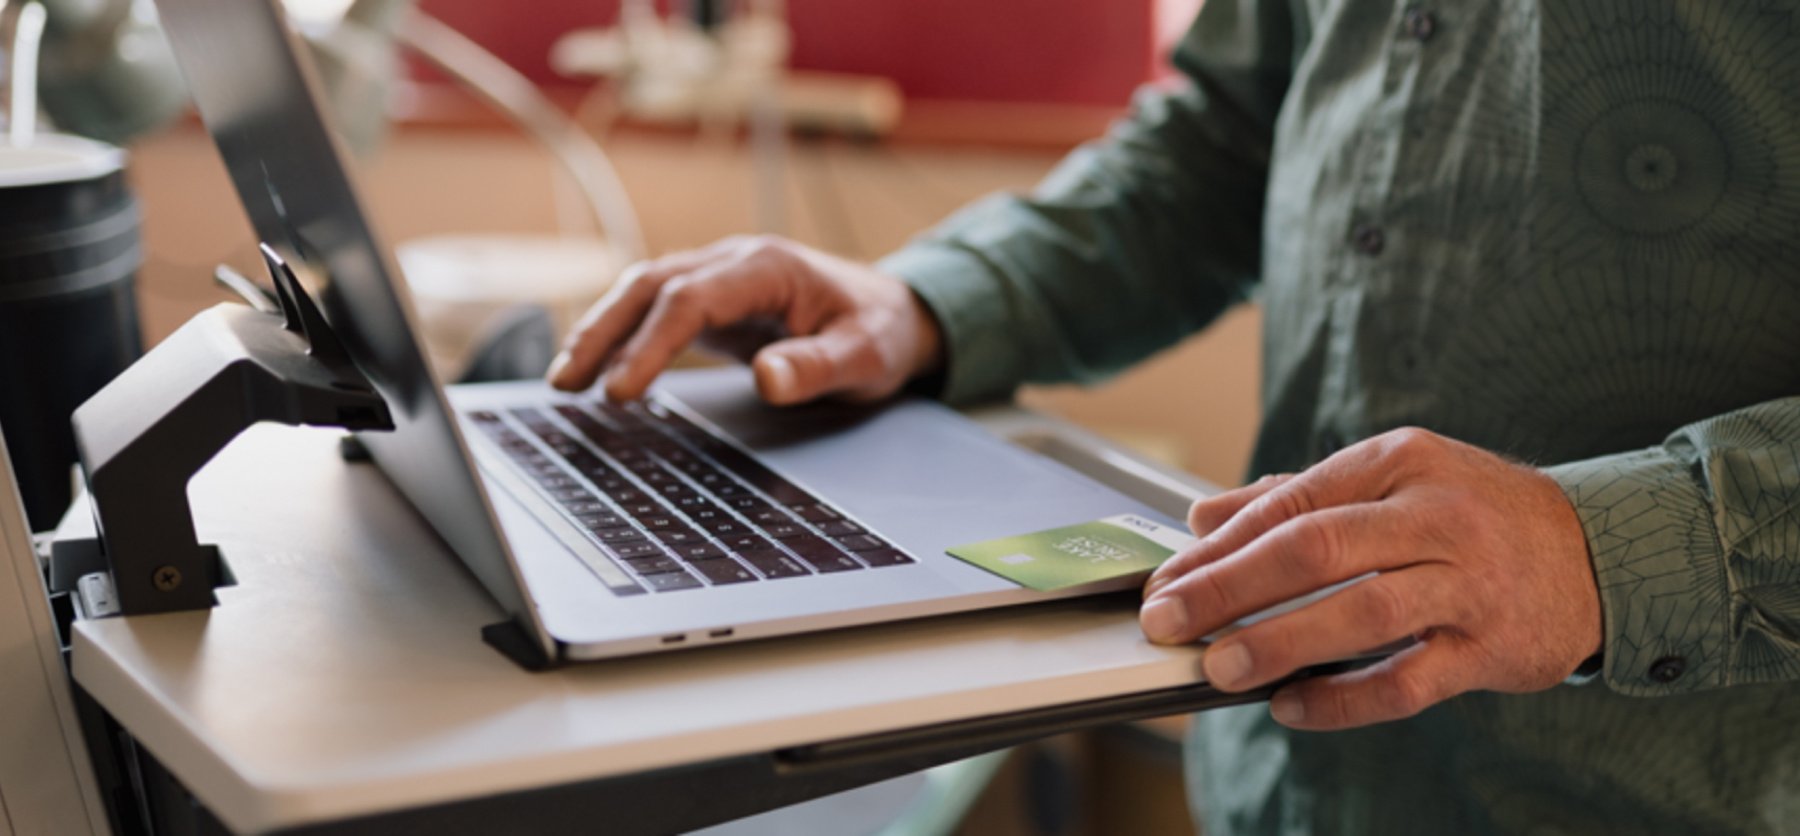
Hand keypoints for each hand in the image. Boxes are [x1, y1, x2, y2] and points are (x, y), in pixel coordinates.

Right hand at [547, 236, 942, 404]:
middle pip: (651, 285)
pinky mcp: (712, 301)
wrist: (893, 310)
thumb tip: (769, 378)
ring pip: (642, 292)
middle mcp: (733, 262)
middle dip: (602, 331)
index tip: (622, 390)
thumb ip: (820, 366)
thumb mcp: (867, 354)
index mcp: (767, 266)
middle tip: (566, 383)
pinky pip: (653, 311)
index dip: (652, 344)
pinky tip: (592, 370)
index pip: (691, 299)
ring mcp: (718, 277)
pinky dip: (619, 336)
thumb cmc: (881, 329)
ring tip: (564, 381)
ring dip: (600, 331)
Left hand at [1139, 428, 1601, 729]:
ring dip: (1280, 642)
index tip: (1167, 580)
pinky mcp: (1493, 648)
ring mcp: (1468, 583)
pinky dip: (1344, 699)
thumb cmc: (1474, 515)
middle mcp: (1435, 515)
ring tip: (1219, 667)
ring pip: (1361, 611)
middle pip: (1316, 549)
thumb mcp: (1392, 481)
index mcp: (1399, 463)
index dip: (1222, 547)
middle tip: (1169, 620)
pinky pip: (1408, 679)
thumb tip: (1204, 519)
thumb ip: (1297, 497)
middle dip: (1230, 587)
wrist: (1598, 552)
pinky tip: (1293, 708)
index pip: (1291, 503)